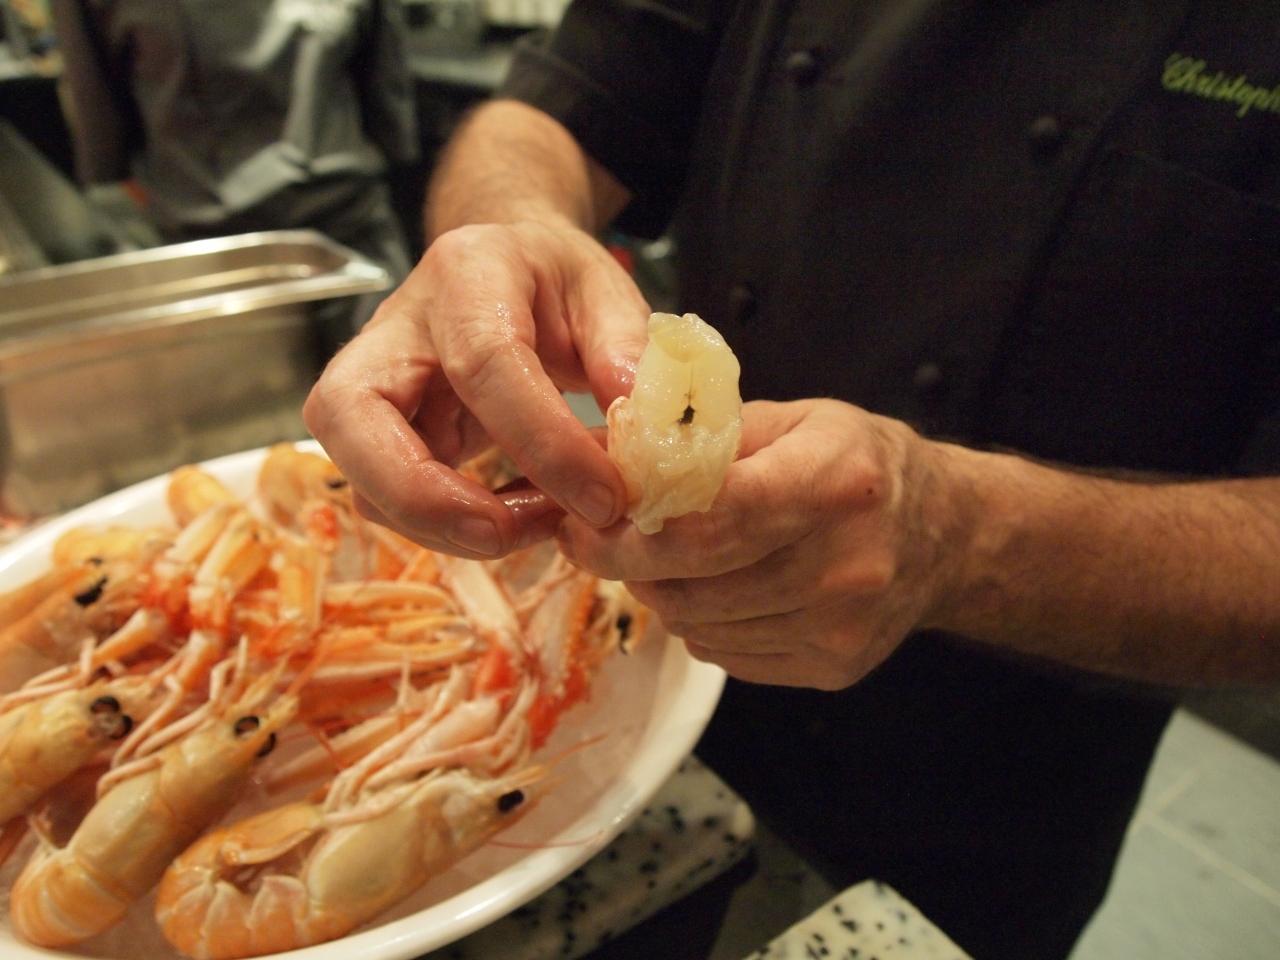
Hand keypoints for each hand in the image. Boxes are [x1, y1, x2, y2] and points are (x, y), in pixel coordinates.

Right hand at [304, 219, 649, 557]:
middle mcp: (396, 327)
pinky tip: (520, 521)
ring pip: (359, 472)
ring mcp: (375, 384)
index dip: (543, 441)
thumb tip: (640, 424)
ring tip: (537, 525)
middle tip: (504, 536)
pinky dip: (448, 526)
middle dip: (422, 495)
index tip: (605, 496)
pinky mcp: (381, 436)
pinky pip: (388, 496)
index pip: (484, 362)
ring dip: (440, 524)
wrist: (509, 266)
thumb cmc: (554, 280)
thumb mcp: (604, 289)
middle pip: (351, 414)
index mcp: (466, 273)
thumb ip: (625, 345)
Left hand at [557, 399, 960, 688]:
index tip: (583, 524)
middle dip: (629, 565)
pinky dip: (699, 624)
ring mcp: (841, 625)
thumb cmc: (858, 464)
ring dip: (661, 594)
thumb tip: (605, 452)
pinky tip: (713, 590)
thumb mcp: (795, 419)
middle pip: (694, 583)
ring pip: (699, 626)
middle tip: (601, 541)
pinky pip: (725, 656)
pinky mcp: (834, 667)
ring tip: (664, 560)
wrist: (946, 535)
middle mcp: (846, 561)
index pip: (710, 521)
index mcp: (835, 482)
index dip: (632, 530)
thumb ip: (704, 437)